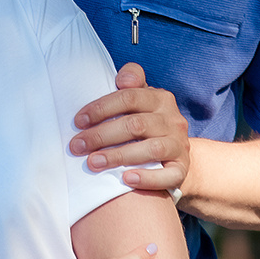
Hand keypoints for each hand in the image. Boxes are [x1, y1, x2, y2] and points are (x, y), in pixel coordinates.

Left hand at [70, 64, 190, 194]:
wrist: (172, 157)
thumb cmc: (145, 125)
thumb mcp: (139, 100)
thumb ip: (130, 84)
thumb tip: (123, 80)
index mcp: (160, 98)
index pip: (129, 97)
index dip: (102, 108)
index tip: (78, 121)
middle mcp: (173, 119)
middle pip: (136, 124)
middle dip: (102, 135)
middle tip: (77, 146)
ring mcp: (179, 145)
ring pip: (152, 149)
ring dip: (119, 156)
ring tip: (93, 163)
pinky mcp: (182, 169)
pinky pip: (169, 175)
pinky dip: (147, 178)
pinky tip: (126, 179)